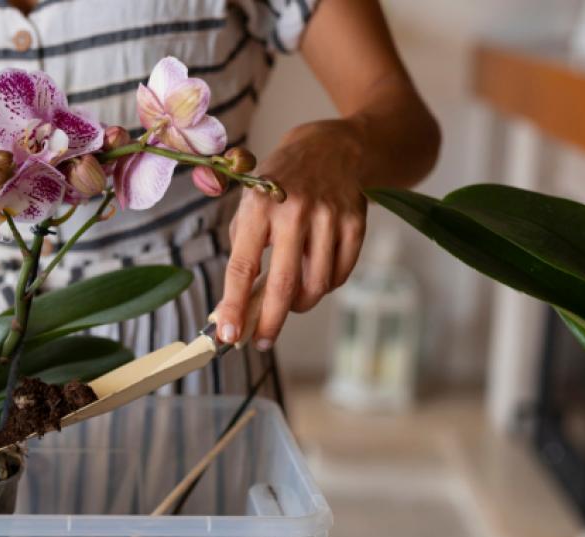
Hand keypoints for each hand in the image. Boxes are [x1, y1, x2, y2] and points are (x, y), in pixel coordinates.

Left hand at [214, 119, 367, 349]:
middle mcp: (295, 210)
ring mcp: (329, 216)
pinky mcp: (356, 221)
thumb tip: (237, 304)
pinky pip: (342, 273)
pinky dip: (327, 285)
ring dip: (301, 303)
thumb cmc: (281, 182)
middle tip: (261, 341)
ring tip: (291, 300)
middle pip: (284, 285)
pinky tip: (316, 277)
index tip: (228, 335)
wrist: (333, 146)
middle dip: (270, 322)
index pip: (243, 266)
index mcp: (259, 206)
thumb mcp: (250, 204)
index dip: (235, 305)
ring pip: (317, 285)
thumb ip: (244, 251)